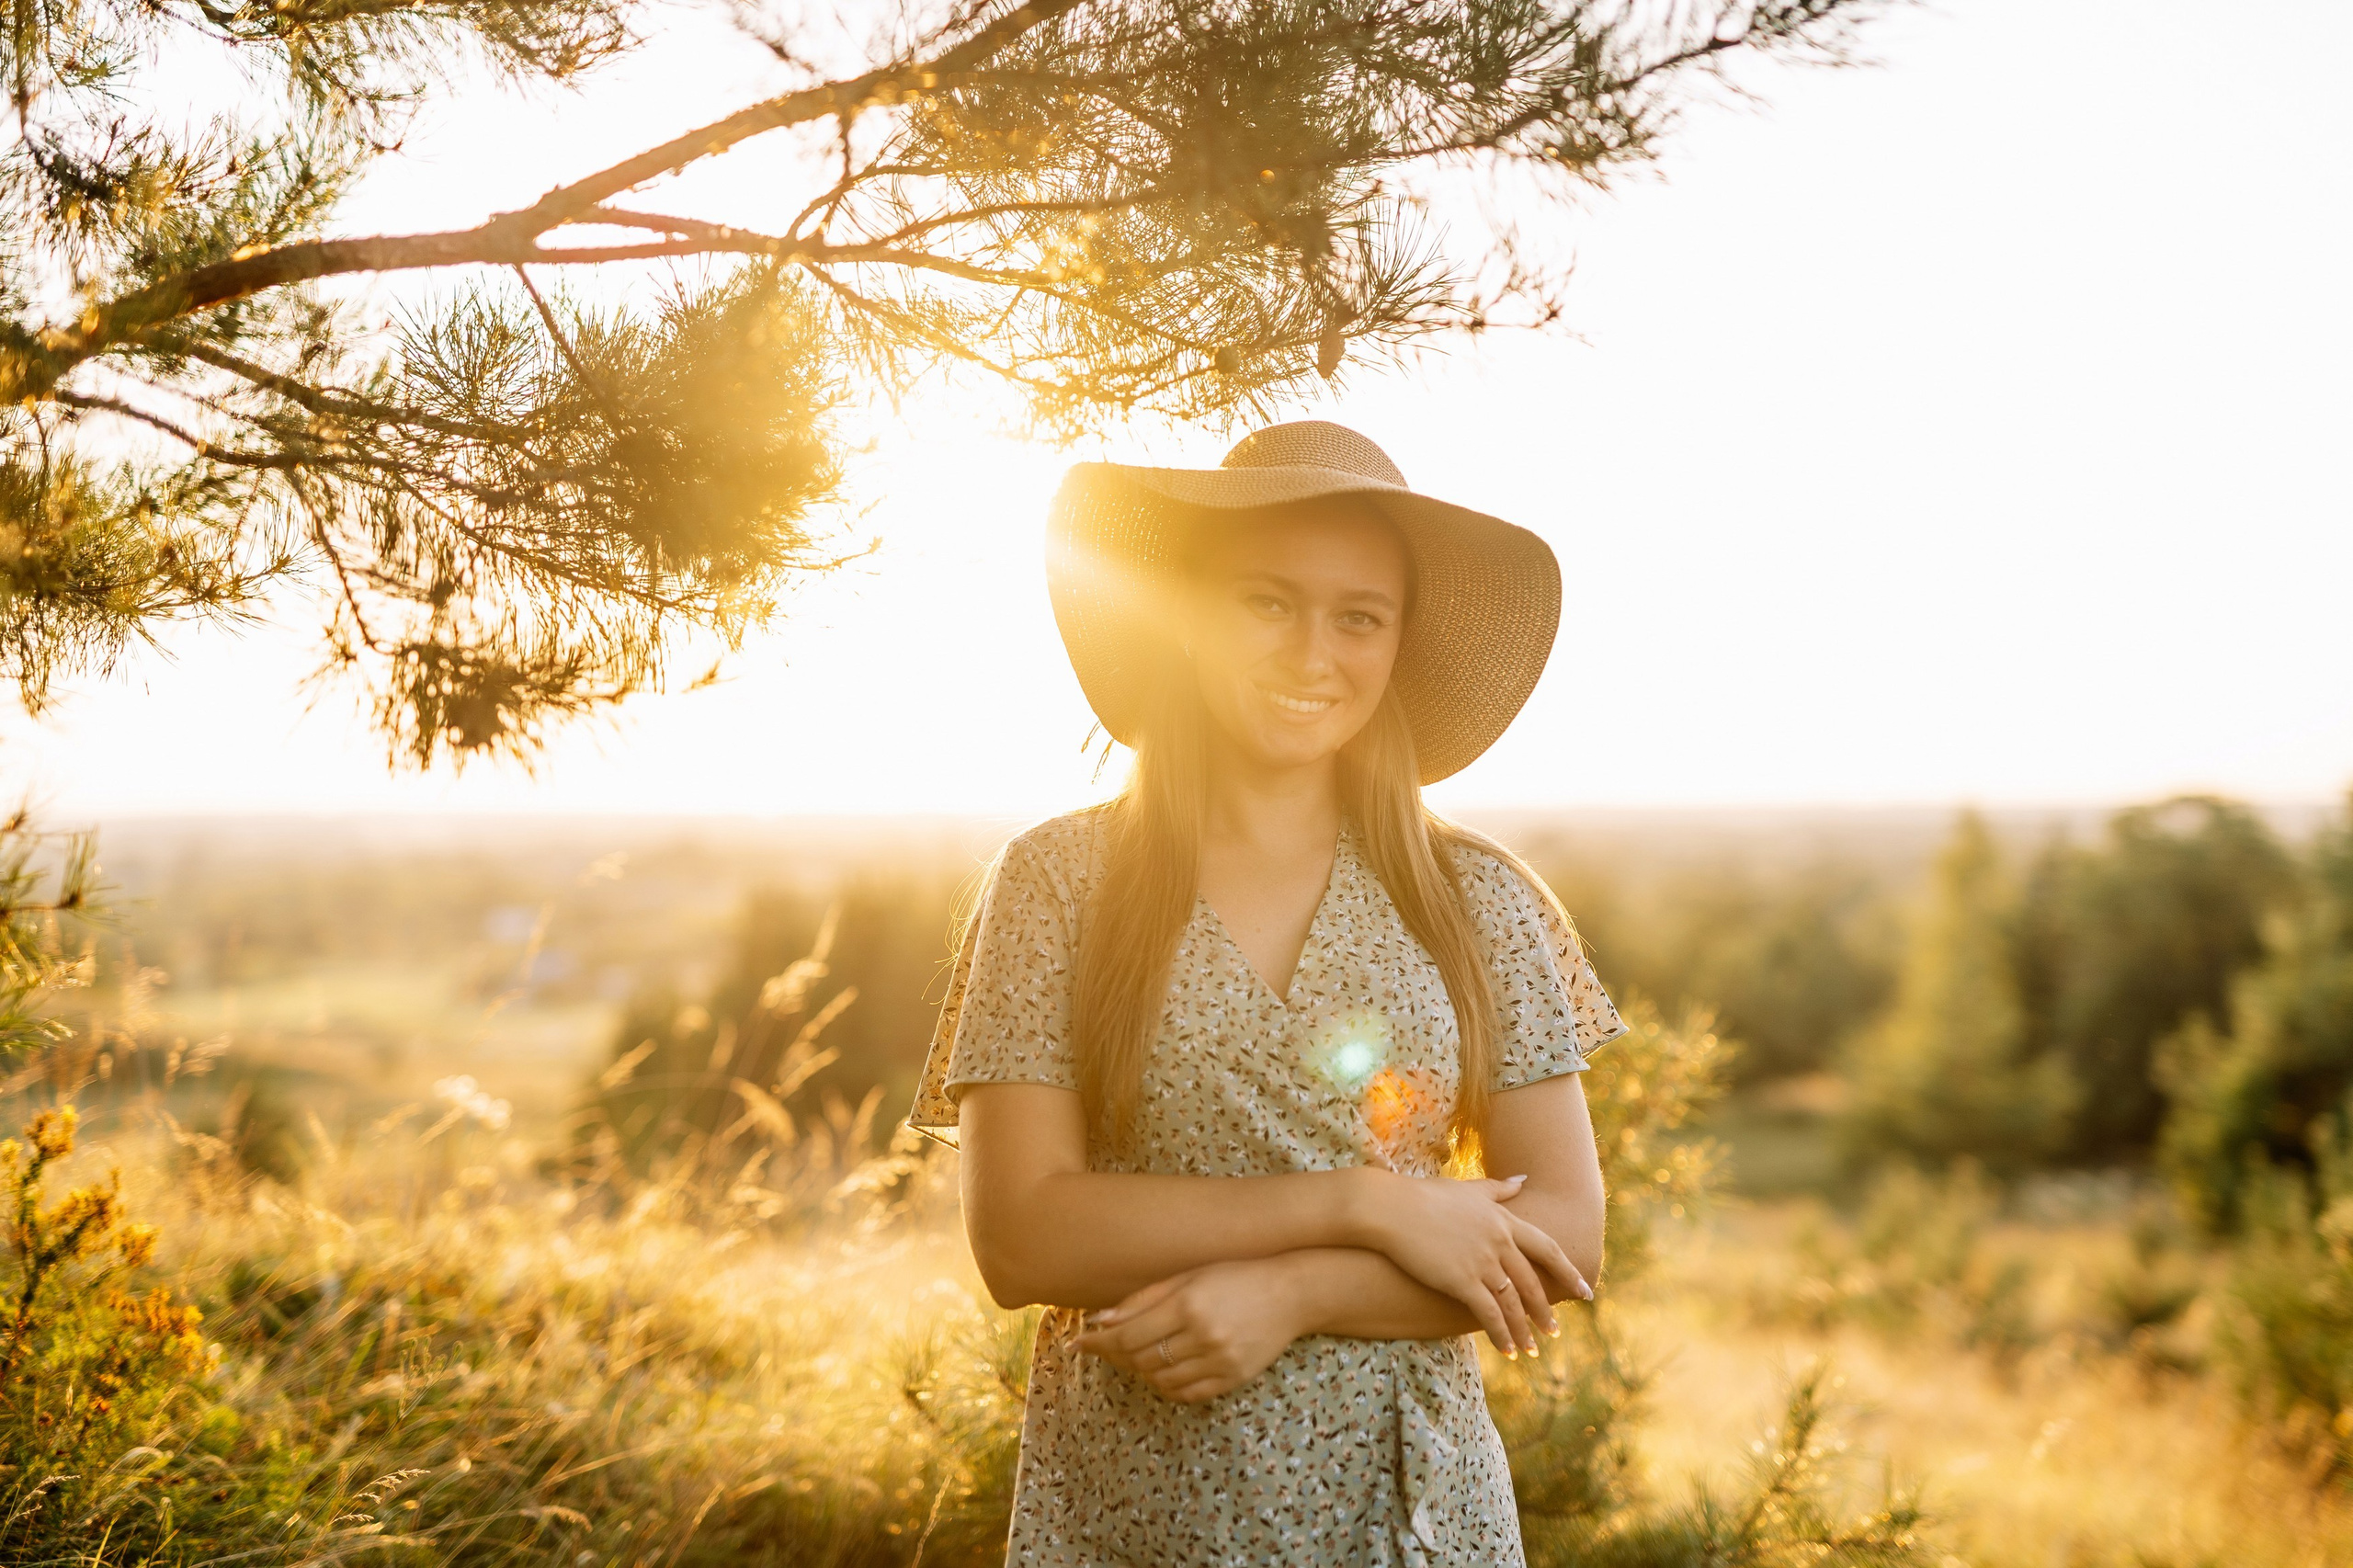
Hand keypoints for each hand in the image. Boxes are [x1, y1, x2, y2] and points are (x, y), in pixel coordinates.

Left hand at [1074, 1257, 1309, 1403]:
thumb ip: (1143, 1300)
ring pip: (1160, 1379)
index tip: (1078, 1343)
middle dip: (1116, 1355)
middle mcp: (1203, 1335)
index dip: (1098, 1342)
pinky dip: (1167, 1385)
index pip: (1128, 1335)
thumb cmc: (1235, 1275)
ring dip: (1141, 1370)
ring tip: (1136, 1353)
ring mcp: (1220, 1361)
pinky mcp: (1233, 1379)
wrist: (1291, 1293)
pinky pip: (1186, 1393)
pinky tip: (1164, 1369)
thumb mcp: (1188, 1276)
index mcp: (1188, 1304)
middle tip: (1103, 1346)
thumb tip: (1099, 1321)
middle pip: (1141, 1359)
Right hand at [1356, 1171, 1589, 1355]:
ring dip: (1525, 1329)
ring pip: (1514, 1303)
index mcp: (1503, 1220)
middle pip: (1532, 1282)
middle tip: (1554, 1330)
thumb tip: (1524, 1180)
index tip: (1585, 1289)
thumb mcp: (1466, 1189)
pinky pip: (1490, 1315)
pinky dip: (1502, 1335)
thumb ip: (1497, 1189)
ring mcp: (1482, 1262)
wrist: (1389, 1207)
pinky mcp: (1462, 1280)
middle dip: (1544, 1309)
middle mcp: (1499, 1241)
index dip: (1567, 1271)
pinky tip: (1508, 1352)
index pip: (1546, 1249)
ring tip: (1532, 1349)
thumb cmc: (1422, 1196)